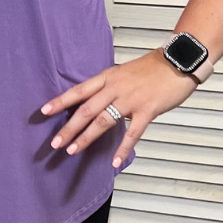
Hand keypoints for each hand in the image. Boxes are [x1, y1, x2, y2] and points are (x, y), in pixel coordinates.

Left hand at [40, 48, 199, 166]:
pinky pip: (133, 133)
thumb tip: (97, 103)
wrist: (179, 61)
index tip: (44, 112)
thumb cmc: (154, 67)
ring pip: (103, 121)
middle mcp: (115, 88)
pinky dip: (122, 148)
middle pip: (86, 109)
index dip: (61, 101)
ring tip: (73, 150)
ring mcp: (131, 100)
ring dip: (86, 137)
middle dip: (69, 127)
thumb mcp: (125, 72)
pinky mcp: (147, 110)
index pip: (79, 90)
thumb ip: (111, 87)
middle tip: (55, 143)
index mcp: (108, 77)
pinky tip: (114, 161)